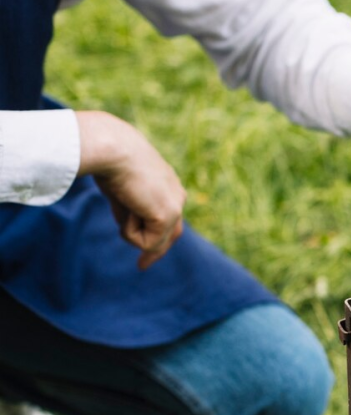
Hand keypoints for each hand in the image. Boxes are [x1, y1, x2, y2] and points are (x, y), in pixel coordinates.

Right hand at [76, 111, 186, 269]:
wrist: (112, 148)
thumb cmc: (109, 160)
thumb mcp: (121, 188)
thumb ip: (129, 207)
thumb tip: (128, 228)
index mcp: (170, 185)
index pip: (170, 218)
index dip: (159, 236)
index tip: (147, 252)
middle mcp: (178, 196)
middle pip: (172, 234)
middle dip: (156, 251)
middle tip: (141, 266)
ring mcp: (175, 207)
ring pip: (155, 241)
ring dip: (130, 229)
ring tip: (122, 202)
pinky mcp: (168, 216)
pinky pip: (147, 242)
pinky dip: (129, 230)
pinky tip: (127, 205)